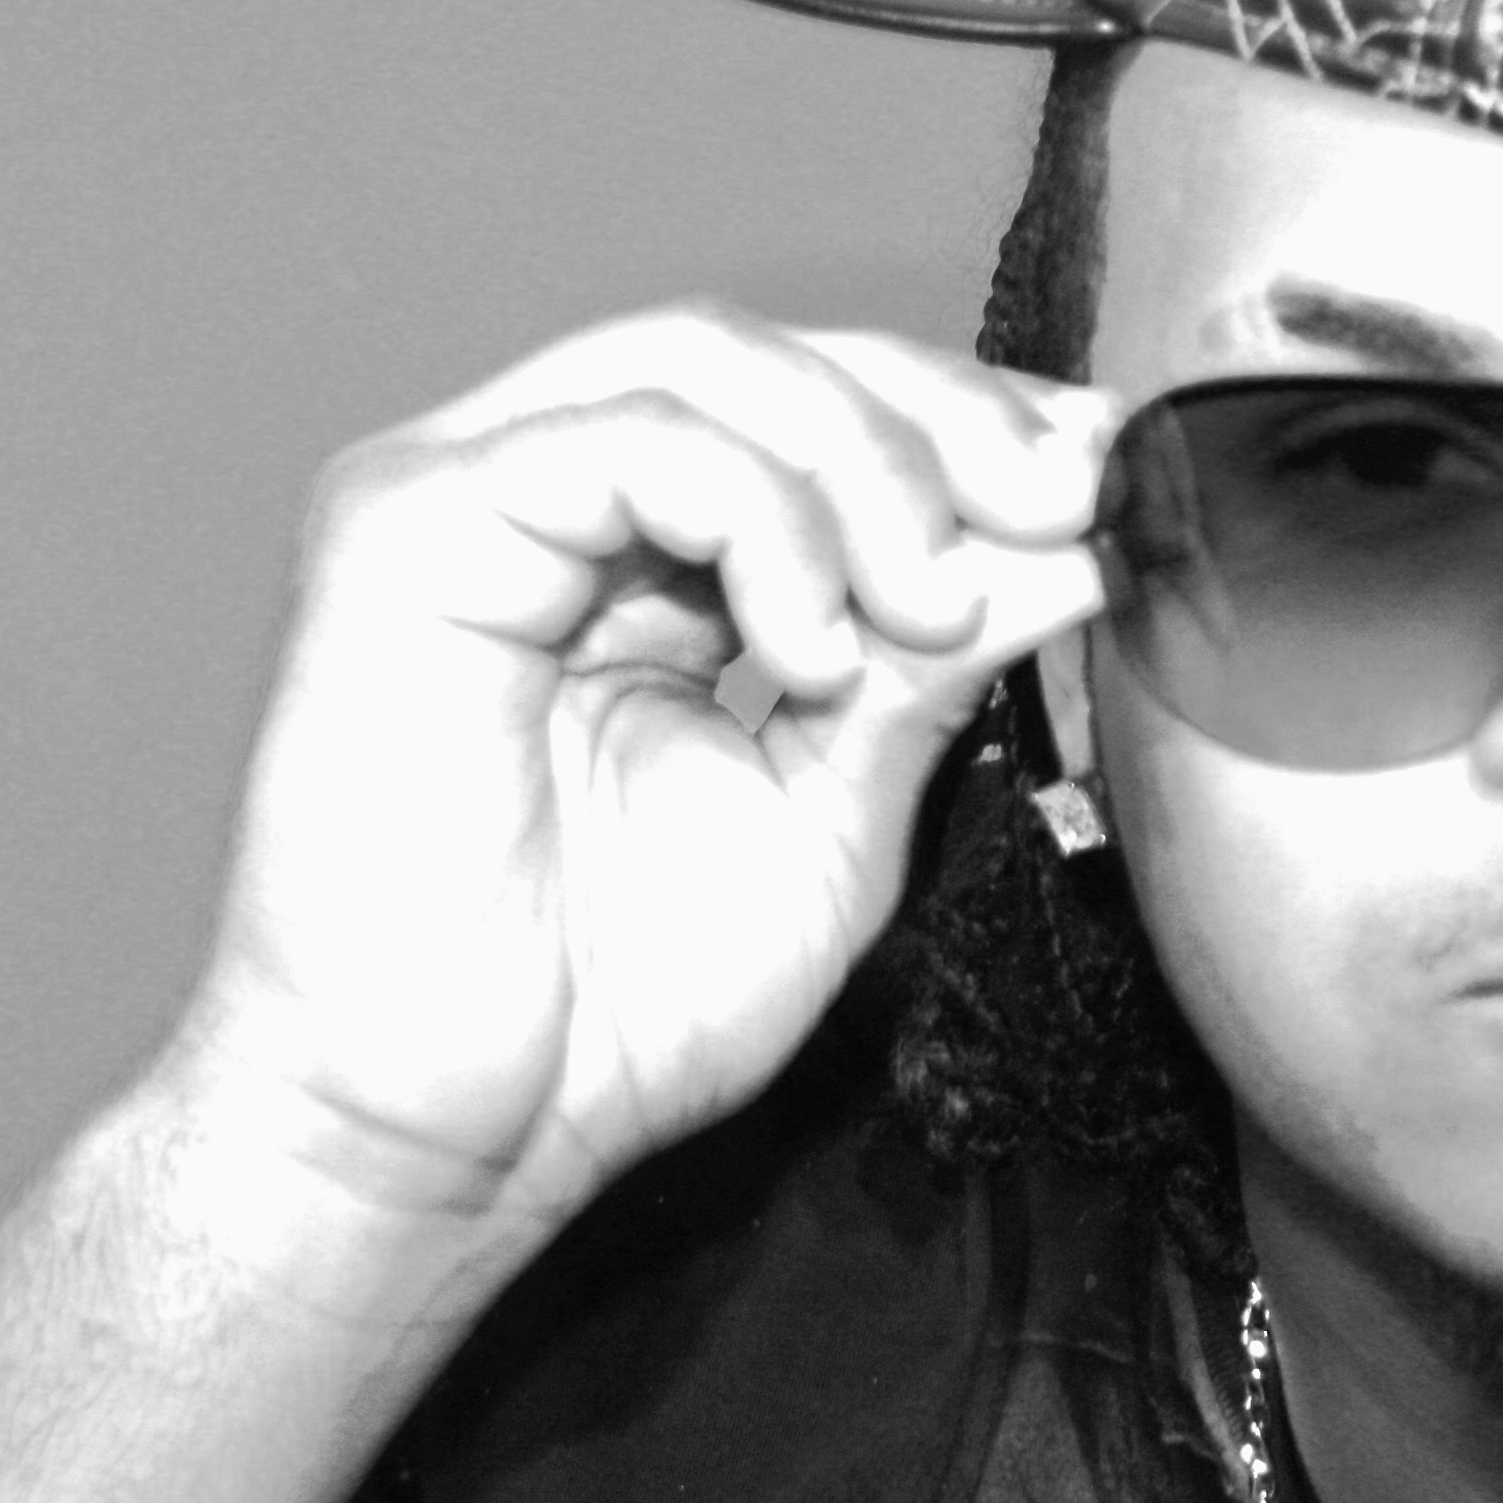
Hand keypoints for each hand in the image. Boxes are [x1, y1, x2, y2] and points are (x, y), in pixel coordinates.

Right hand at [159, 304, 1112, 1244]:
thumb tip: (1072, 545)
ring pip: (702, 359)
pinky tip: (814, 650)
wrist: (441, 1147)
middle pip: (769, 354)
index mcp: (633, 556)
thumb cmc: (608, 1009)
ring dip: (865, 468)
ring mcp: (463, 493)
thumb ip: (933, 668)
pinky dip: (759, 518)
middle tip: (1057, 501)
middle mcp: (541, 495)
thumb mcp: (834, 811)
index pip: (809, 407)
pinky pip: (624, 440)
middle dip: (939, 417)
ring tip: (930, 608)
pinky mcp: (402, 527)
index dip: (962, 421)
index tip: (1100, 474)